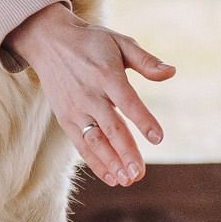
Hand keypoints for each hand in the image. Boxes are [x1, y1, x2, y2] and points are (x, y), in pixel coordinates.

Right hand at [3, 4, 174, 186]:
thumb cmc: (92, 43)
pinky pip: (81, 144)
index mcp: (107, 75)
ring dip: (111, 162)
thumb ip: (145, 61)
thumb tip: (171, 73)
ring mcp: (75, 109)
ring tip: (127, 180)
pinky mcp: (65, 118)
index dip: (143, 119)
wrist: (49, 41)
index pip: (127, 101)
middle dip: (125, 152)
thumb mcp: (120, 42)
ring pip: (94, 140)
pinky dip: (95, 162)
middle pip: (110, 127)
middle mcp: (90, 94)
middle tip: (139, 173)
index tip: (158, 138)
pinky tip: (112, 177)